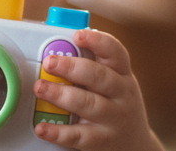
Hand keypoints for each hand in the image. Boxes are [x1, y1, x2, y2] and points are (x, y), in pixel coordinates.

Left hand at [32, 30, 163, 150]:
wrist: (135, 145)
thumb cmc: (116, 105)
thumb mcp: (114, 83)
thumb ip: (90, 66)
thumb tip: (58, 45)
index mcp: (122, 74)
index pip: (115, 52)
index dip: (97, 41)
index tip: (78, 35)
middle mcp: (121, 94)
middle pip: (98, 77)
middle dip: (71, 67)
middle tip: (49, 62)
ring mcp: (113, 119)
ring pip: (87, 104)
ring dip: (61, 94)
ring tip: (39, 88)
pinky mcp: (100, 141)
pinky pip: (78, 136)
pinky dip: (58, 132)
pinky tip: (42, 127)